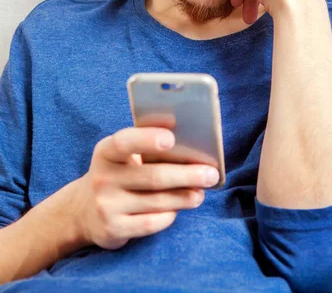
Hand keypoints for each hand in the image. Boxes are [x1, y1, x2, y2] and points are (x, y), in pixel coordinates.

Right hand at [75, 127, 218, 249]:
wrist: (83, 210)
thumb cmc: (117, 173)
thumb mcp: (121, 156)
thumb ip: (146, 147)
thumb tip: (190, 142)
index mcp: (105, 152)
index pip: (125, 142)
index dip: (147, 139)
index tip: (172, 139)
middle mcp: (103, 178)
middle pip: (152, 176)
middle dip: (186, 175)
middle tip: (211, 174)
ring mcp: (107, 206)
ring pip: (156, 201)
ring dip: (185, 197)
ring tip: (202, 192)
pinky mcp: (113, 229)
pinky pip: (151, 223)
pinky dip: (169, 215)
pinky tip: (179, 209)